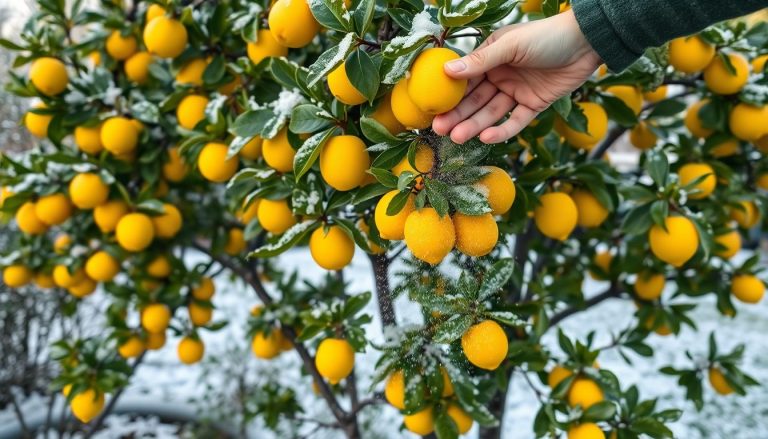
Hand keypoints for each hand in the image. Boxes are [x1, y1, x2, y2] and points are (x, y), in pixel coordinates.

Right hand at [432, 10, 602, 143]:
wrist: (586, 42)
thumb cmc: (546, 36)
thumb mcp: (510, 46)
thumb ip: (480, 61)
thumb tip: (446, 70)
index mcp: (491, 58)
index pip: (465, 80)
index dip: (450, 96)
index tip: (434, 110)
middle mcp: (501, 76)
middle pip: (475, 100)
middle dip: (458, 116)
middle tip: (440, 131)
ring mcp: (517, 92)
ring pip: (491, 113)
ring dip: (474, 126)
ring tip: (458, 137)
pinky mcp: (534, 105)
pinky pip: (515, 121)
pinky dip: (502, 130)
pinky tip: (486, 137)